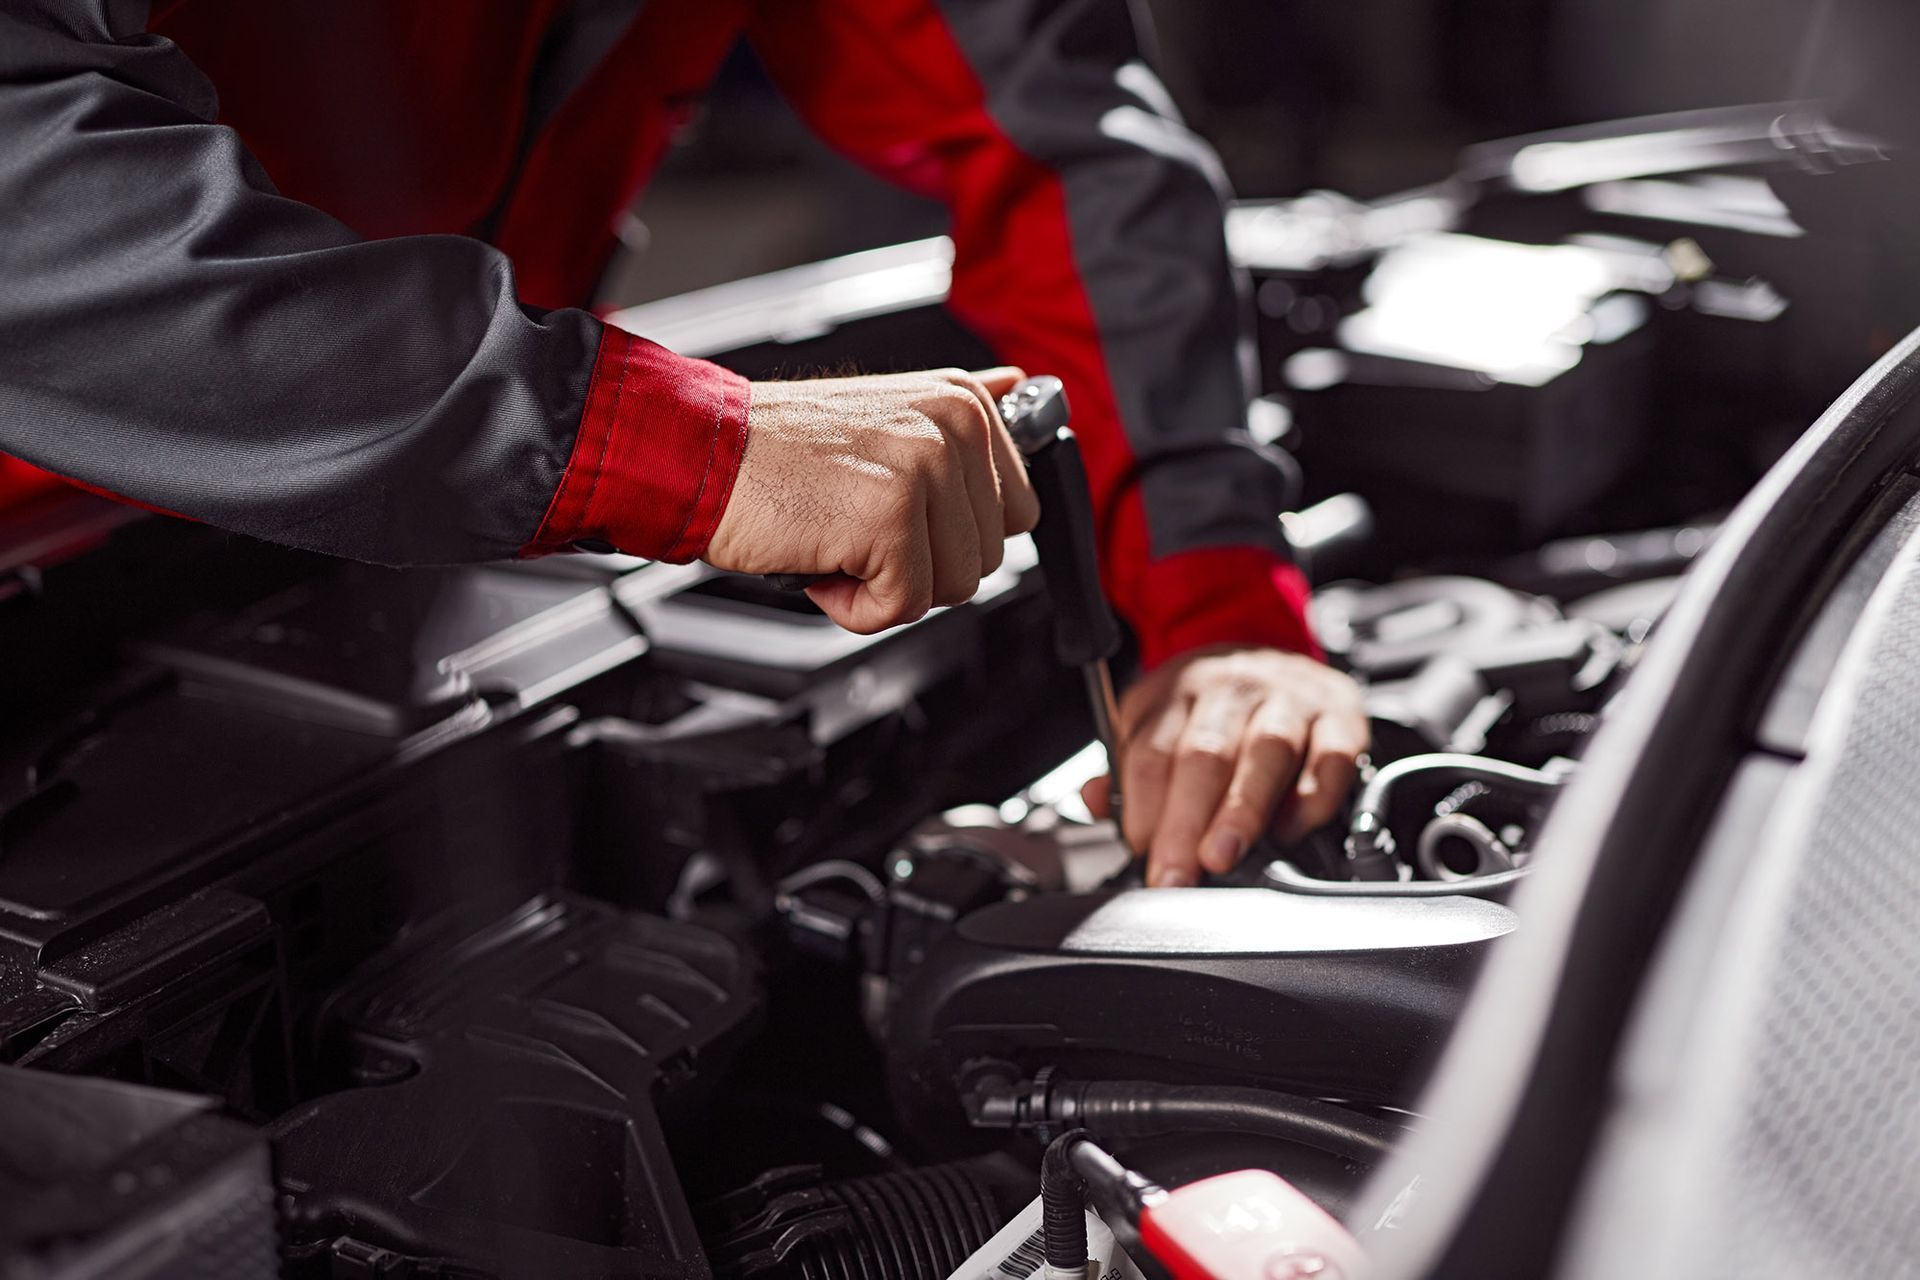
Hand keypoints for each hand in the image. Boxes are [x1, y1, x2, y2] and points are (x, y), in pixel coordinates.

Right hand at [705, 367, 1041, 633]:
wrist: (702, 451)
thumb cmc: (779, 449)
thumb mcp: (888, 412)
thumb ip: (961, 412)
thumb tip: (1023, 388)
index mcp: (962, 402)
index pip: (1016, 511)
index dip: (951, 536)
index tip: (899, 517)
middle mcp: (954, 427)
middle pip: (986, 557)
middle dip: (920, 563)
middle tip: (857, 526)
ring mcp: (926, 470)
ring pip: (954, 587)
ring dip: (887, 585)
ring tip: (838, 539)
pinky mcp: (892, 519)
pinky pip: (904, 606)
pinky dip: (854, 607)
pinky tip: (821, 562)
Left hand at [1083, 645, 1368, 885]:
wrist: (1274, 652)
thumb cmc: (1212, 707)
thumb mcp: (1157, 722)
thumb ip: (1125, 768)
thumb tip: (1093, 801)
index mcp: (1177, 691)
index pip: (1151, 750)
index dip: (1143, 807)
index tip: (1141, 853)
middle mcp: (1232, 688)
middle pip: (1205, 753)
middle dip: (1186, 820)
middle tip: (1176, 872)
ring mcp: (1289, 698)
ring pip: (1267, 750)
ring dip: (1243, 809)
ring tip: (1223, 856)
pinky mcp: (1339, 716)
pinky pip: (1330, 757)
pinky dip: (1312, 798)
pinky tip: (1290, 830)